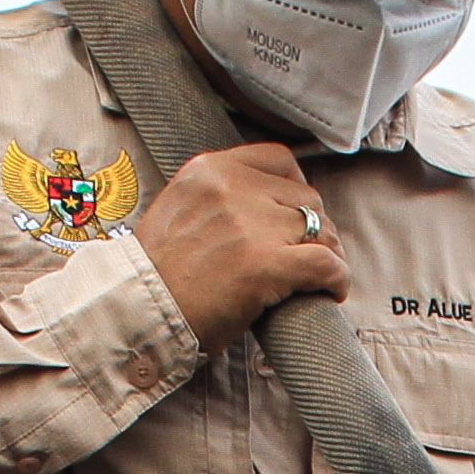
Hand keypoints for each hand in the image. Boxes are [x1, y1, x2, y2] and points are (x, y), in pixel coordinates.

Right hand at [133, 142, 346, 350]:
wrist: (138, 314)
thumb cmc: (157, 275)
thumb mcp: (177, 210)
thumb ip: (216, 197)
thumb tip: (263, 204)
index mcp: (209, 170)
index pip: (278, 159)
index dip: (297, 187)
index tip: (296, 212)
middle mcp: (232, 189)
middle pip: (304, 196)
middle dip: (313, 225)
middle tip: (310, 253)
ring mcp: (251, 225)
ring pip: (320, 228)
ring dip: (328, 252)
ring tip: (322, 275)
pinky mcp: (266, 264)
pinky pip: (325, 262)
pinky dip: (336, 277)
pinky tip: (331, 291)